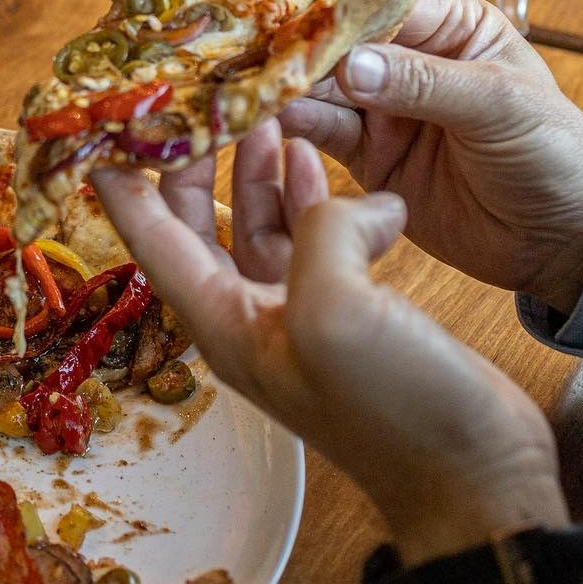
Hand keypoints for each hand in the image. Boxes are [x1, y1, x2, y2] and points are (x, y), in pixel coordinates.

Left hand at [94, 126, 568, 567]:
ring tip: (267, 111)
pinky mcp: (347, 312)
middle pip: (198, 222)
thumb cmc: (396, 415)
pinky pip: (312, 241)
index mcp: (221, 321)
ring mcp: (297, 315)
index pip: (150, 237)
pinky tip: (324, 164)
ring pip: (258, 225)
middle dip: (197, 161)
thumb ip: (319, 235)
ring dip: (260, 170)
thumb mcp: (338, 311)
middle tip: (204, 102)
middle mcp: (247, 317)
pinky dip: (314, 198)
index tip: (103, 127)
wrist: (478, 481)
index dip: (122, 183)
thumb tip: (349, 202)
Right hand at [281, 0, 582, 316]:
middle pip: (340, 47)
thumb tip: (353, 64)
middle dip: (300, 53)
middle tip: (254, 58)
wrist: (560, 240)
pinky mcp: (368, 157)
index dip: (337, 16)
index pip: (381, 7)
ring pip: (323, 90)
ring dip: (289, 90)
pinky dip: (295, 127)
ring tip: (251, 89)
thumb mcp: (498, 106)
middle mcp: (409, 62)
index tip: (295, 27)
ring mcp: (385, 110)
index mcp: (450, 28)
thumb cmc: (553, 154)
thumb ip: (425, 83)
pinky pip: (323, 135)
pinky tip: (270, 119)